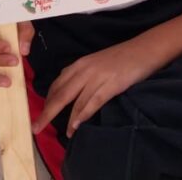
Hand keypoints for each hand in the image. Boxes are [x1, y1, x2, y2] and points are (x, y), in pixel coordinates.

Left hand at [31, 38, 159, 137]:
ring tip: (62, 133)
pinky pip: (92, 103)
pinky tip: (76, 126)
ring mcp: (98, 77)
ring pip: (75, 101)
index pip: (57, 84)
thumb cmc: (122, 57)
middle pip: (61, 94)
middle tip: (36, 127)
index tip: (40, 113)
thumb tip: (71, 91)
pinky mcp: (111, 85)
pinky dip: (82, 116)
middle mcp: (85, 70)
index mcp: (80, 64)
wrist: (145, 49)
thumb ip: (83, 74)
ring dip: (66, 119)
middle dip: (47, 112)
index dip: (47, 100)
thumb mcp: (97, 62)